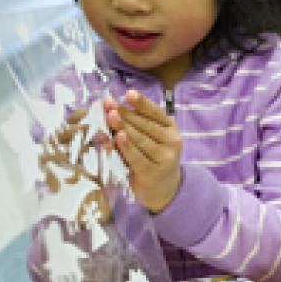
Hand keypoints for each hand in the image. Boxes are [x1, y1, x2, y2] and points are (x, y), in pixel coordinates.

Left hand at [104, 90, 181, 212]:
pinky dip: (126, 147)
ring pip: (140, 139)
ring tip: (110, 116)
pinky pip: (136, 157)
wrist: (165, 188)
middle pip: (145, 125)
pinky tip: (117, 137)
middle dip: (125, 113)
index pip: (156, 113)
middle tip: (109, 104)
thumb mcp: (153, 139)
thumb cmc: (154, 158)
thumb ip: (139, 126)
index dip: (142, 103)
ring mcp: (164, 157)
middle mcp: (172, 141)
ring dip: (123, 127)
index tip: (128, 93)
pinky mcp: (153, 172)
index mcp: (171, 129)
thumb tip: (114, 110)